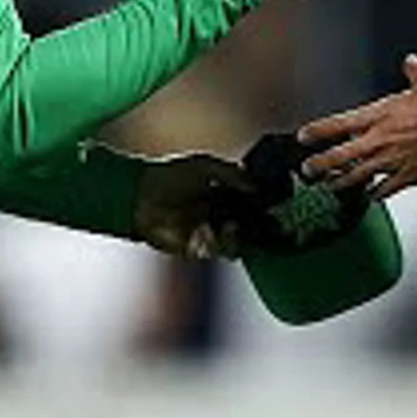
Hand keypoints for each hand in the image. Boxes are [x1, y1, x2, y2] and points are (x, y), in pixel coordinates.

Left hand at [132, 153, 259, 260]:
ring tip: (236, 224)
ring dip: (241, 235)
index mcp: (222, 194)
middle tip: (270, 222)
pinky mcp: (200, 250)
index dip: (262, 205)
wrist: (141, 198)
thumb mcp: (204, 166)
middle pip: (248, 226)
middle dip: (260, 226)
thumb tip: (255, 185)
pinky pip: (221, 251)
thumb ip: (231, 173)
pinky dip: (226, 243)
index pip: (250, 203)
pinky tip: (225, 230)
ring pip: (238, 242)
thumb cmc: (170, 177)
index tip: (275, 203)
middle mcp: (218, 216)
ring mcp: (210, 234)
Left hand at [297, 53, 416, 200]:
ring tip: (330, 186)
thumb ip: (415, 73)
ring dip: (341, 182)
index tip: (304, 136)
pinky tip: (369, 197)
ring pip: (357, 177)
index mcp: (379, 116)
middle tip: (308, 169)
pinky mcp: (406, 177)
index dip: (318, 131)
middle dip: (320, 164)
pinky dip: (375, 195)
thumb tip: (411, 62)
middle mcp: (379, 141)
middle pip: (339, 157)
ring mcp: (391, 162)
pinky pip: (384, 190)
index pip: (338, 124)